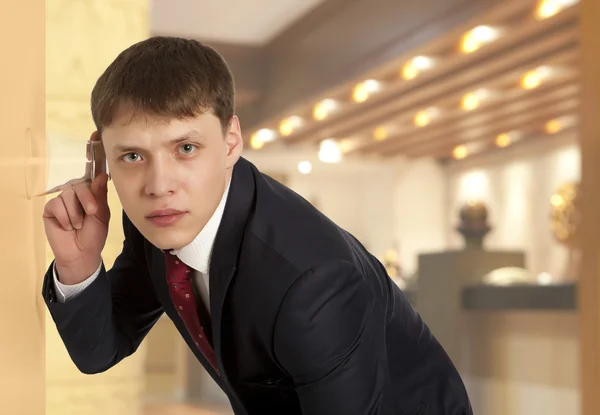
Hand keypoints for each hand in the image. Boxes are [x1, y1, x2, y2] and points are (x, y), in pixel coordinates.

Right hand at [42, 132, 110, 283]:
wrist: (82, 253)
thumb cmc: (94, 234)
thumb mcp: (102, 215)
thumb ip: (99, 195)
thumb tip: (99, 176)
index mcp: (91, 191)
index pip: (91, 169)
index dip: (93, 152)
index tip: (97, 134)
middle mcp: (76, 191)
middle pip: (80, 183)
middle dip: (88, 201)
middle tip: (91, 214)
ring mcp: (62, 199)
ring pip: (69, 195)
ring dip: (77, 213)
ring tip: (78, 224)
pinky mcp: (50, 208)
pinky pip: (58, 205)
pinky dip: (66, 218)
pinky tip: (67, 226)